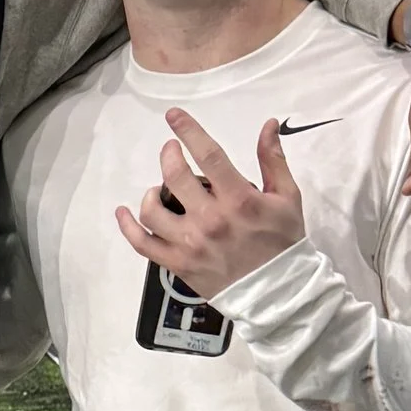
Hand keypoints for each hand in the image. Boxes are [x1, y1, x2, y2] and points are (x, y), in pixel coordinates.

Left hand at [115, 110, 304, 297]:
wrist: (278, 293)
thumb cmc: (282, 242)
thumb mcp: (287, 198)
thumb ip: (273, 160)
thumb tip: (267, 123)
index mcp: (239, 200)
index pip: (209, 156)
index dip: (189, 131)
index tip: (173, 116)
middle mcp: (211, 220)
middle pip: (175, 177)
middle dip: (169, 156)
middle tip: (171, 151)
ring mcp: (190, 244)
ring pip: (152, 210)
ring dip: (151, 192)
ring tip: (159, 189)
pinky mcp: (178, 264)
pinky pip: (142, 243)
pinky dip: (127, 226)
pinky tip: (123, 212)